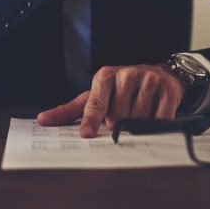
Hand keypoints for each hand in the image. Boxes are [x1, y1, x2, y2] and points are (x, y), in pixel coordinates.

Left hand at [36, 64, 185, 137]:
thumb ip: (70, 110)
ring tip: (138, 117)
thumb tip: (42, 120)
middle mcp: (127, 74)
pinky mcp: (167, 89)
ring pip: (139, 119)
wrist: (160, 73)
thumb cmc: (121, 90)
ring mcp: (148, 80)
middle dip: (119, 126)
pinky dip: (156, 125)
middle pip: (118, 117)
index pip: (96, 103)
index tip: (86, 135)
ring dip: (137, 127)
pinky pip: (160, 118)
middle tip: (123, 119)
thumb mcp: (95, 96)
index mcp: (105, 76)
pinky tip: (155, 119)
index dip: (91, 120)